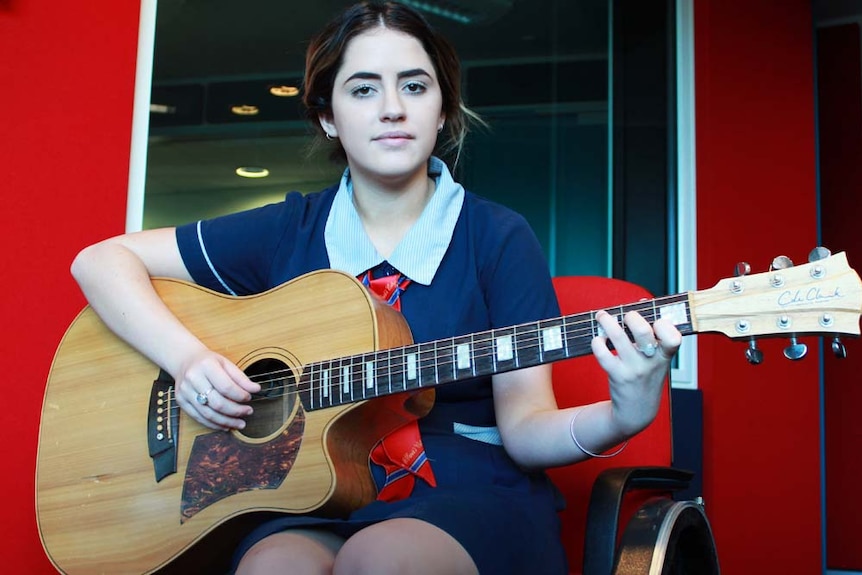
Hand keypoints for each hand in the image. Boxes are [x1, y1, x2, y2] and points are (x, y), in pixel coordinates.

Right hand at [174, 349, 260, 429]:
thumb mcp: (226, 364)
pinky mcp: (181, 401)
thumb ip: (241, 378)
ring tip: (240, 423)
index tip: (249, 398)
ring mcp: (185, 391)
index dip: (240, 396)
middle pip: (217, 403)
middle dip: (236, 411)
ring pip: (208, 414)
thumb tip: (256, 389)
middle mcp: (193, 379)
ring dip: (226, 422)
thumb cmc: (208, 362)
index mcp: (206, 366)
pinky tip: (225, 426)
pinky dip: (214, 424)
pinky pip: (199, 418)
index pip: (226, 387)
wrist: (185, 360)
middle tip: (248, 412)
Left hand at [590, 309, 681, 435]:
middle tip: (626, 316)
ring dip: (607, 322)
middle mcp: (651, 362)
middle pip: (643, 332)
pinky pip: (603, 354)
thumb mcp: (657, 359)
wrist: (637, 412)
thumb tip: (642, 303)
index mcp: (665, 356)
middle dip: (632, 317)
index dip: (665, 326)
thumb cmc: (647, 377)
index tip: (656, 321)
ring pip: (619, 338)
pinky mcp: (617, 376)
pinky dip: (597, 342)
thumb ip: (653, 335)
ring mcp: (634, 369)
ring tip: (601, 316)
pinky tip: (598, 339)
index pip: (673, 338)